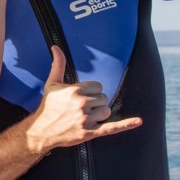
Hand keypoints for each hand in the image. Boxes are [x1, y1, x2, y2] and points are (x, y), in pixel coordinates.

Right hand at [26, 46, 141, 154]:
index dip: (92, 92)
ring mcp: (85, 120)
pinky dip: (126, 125)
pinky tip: (138, 121)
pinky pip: (111, 128)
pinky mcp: (89, 133)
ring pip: (107, 111)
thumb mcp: (52, 83)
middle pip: (104, 98)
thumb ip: (58, 64)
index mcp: (75, 91)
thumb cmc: (48, 106)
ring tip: (85, 117)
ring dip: (100, 114)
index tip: (81, 97)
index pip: (98, 86)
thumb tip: (55, 46)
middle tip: (81, 109)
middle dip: (95, 103)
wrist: (41, 131)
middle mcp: (81, 104)